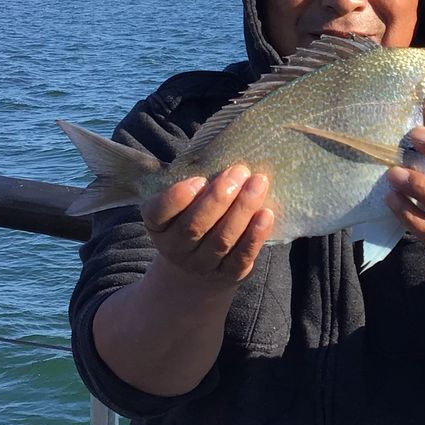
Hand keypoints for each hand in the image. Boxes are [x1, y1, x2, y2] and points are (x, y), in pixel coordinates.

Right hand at [139, 165, 274, 284]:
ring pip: (222, 240)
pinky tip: (266, 214)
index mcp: (158, 226)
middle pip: (195, 226)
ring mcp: (202, 265)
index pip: (158, 213)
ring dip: (242, 210)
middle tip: (239, 171)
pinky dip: (255, 235)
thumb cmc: (192, 219)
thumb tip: (224, 150)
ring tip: (258, 183)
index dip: (176, 198)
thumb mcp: (181, 205)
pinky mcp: (229, 274)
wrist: (197, 269)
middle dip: (219, 198)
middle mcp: (176, 248)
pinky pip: (242, 256)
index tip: (199, 179)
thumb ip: (194, 184)